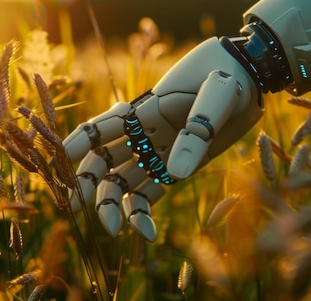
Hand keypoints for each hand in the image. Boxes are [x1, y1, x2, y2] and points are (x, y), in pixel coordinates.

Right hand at [63, 37, 263, 240]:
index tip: (58, 161)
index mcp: (144, 111)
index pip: (101, 128)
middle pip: (102, 161)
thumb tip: (176, 172)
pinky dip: (143, 215)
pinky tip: (149, 236)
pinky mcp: (173, 170)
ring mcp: (156, 154)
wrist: (252, 77)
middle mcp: (142, 134)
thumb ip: (199, 128)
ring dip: (111, 205)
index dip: (77, 144)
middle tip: (75, 208)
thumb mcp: (219, 91)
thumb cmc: (230, 74)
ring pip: (121, 183)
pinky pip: (149, 195)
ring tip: (113, 232)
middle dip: (87, 183)